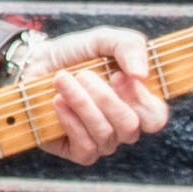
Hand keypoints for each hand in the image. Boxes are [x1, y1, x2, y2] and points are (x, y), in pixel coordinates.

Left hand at [21, 27, 169, 165]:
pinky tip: (58, 102)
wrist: (36, 63)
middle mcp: (124, 125)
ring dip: (81, 103)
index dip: (140, 100)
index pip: (155, 116)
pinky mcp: (79, 152)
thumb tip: (141, 74)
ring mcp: (104, 141)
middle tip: (83, 75)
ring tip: (62, 80)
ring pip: (105, 134)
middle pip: (130, 127)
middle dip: (105, 98)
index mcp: (138, 101)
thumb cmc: (75, 54)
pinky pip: (86, 147)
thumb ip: (130, 46)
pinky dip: (70, 121)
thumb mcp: (103, 40)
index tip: (117, 75)